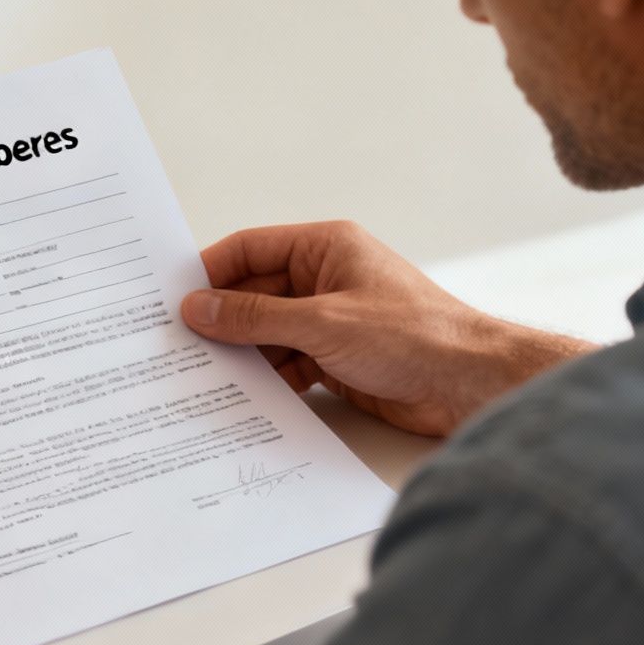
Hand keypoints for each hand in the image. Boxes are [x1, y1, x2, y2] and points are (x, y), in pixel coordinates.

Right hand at [180, 222, 591, 436]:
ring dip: (243, 355)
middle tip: (179, 346)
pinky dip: (267, 379)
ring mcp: (331, 320)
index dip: (211, 273)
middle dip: (222, 321)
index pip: (250, 250)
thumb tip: (199, 308)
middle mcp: (325, 278)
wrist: (469, 383)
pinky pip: (287, 363)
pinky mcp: (337, 359)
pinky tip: (244, 397)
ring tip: (204, 377)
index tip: (174, 300)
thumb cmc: (414, 335)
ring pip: (267, 333)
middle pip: (254, 294)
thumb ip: (255, 316)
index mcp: (325, 247)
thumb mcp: (322, 322)